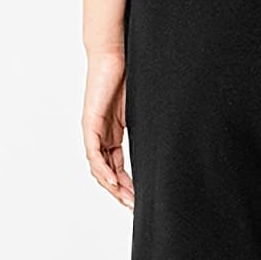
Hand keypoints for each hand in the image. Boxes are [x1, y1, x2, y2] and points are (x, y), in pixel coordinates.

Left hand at [81, 48, 133, 208]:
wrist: (113, 52)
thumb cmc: (128, 74)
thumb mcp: (141, 108)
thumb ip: (148, 125)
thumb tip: (169, 137)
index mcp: (112, 132)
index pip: (117, 166)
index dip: (127, 184)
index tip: (139, 199)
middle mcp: (100, 134)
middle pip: (107, 172)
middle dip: (120, 192)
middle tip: (134, 207)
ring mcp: (94, 129)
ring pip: (99, 167)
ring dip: (112, 186)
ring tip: (126, 200)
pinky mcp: (91, 122)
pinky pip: (94, 153)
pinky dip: (103, 169)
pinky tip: (113, 182)